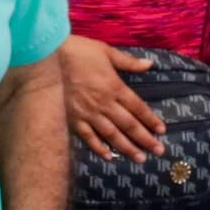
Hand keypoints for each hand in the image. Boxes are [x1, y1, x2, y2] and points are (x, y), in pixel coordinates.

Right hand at [56, 36, 163, 157]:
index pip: (138, 107)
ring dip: (127, 148)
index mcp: (114, 87)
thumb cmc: (78, 51)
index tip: (161, 131)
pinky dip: (99, 148)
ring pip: (112, 135)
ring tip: (140, 158)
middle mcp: (104, 103)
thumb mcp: (106, 51)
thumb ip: (128, 62)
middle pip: (129, 125)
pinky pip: (89, 137)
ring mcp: (88, 114)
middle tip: (159, 151)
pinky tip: (109, 156)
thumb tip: (149, 64)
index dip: (151, 120)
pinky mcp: (73, 119)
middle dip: (145, 139)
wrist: (48, 58)